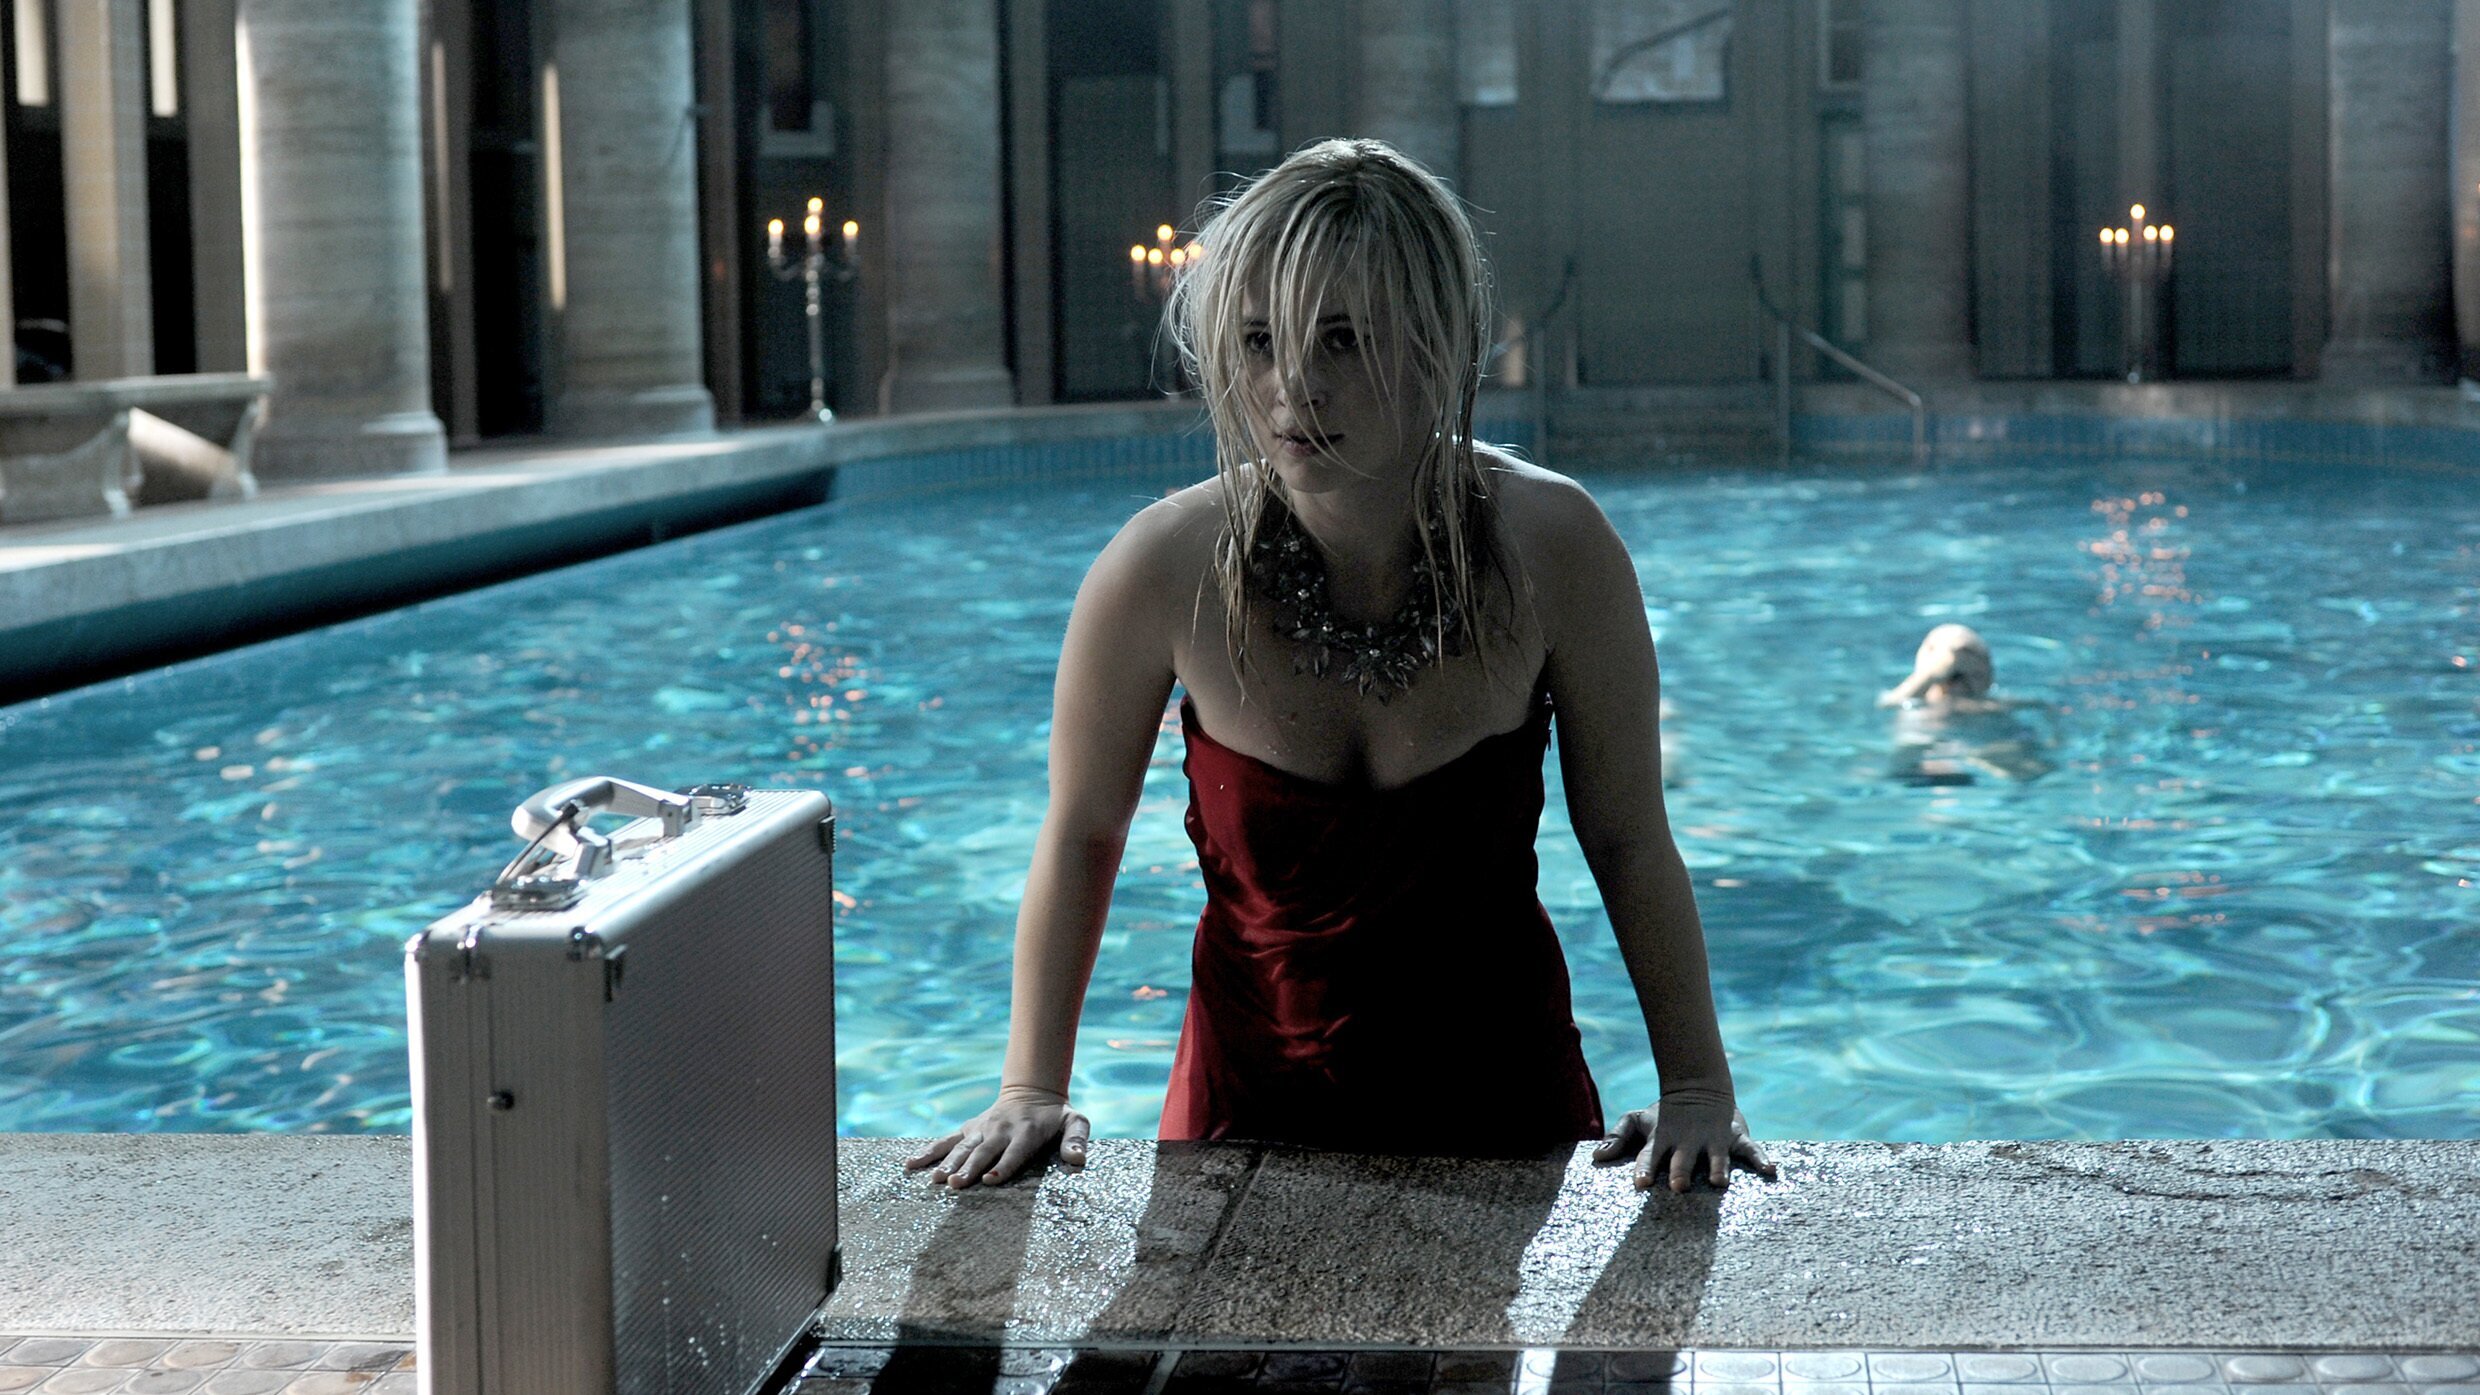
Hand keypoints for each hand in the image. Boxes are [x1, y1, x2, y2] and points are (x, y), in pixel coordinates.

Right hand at [903, 1084, 1089, 1189]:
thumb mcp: (1075, 1122)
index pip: (1014, 1152)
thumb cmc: (1056, 1115)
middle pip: (984, 1152)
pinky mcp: (969, 1129)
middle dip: (970, 1168)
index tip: (990, 1180)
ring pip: (963, 1147)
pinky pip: (946, 1141)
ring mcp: (982, 1129)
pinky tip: (911, 1165)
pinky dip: (929, 1152)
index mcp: (1026, 1132)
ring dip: (949, 1163)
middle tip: (956, 1184)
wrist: (1032, 1091)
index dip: (1003, 1166)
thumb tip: (1078, 1160)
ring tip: (936, 1180)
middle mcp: (1001, 1130)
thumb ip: (1077, 1139)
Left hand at [1591, 1094, 1776, 1192]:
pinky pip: (1751, 1150)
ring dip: (1716, 1168)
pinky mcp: (1735, 1137)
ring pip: (1715, 1156)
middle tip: (1678, 1185)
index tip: (1641, 1183)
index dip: (1646, 1168)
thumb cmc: (1665, 1114)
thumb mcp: (1638, 1121)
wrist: (1698, 1089)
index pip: (1651, 1155)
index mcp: (1663, 1140)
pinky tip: (1771, 1170)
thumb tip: (1596, 1157)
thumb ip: (1618, 1137)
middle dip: (1680, 1171)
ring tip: (1718, 1182)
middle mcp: (1688, 1142)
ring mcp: (1713, 1140)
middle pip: (1682, 1159)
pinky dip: (1762, 1159)